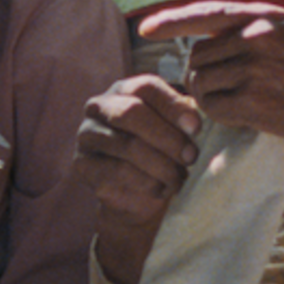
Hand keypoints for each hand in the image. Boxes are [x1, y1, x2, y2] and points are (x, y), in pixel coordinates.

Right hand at [74, 74, 201, 283]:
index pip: (147, 87)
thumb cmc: (161, 153)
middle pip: (132, 113)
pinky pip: (117, 172)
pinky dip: (147, 182)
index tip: (196, 128)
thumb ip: (185, 117)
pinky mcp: (83, 165)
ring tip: (180, 178)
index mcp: (124, 89)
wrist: (139, 195)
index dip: (173, 106)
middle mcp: (100, 107)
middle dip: (167, 137)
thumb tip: (201, 115)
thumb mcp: (176, 130)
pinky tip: (162, 188)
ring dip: (161, 165)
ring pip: (127, 146)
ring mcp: (88, 136)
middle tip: (191, 156)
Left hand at [140, 0, 283, 206]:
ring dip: (207, 95)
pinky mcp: (253, 100)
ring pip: (200, 82)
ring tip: (233, 102)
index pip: (205, 14)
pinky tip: (239, 115)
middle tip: (219, 89)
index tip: (144, 28)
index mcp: (266, 16)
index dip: (170, 21)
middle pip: (197, 56)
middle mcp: (257, 36)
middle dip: (199, 74)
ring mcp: (254, 68)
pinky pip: (212, 106)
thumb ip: (250, 33)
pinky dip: (217, 113)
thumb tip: (201, 44)